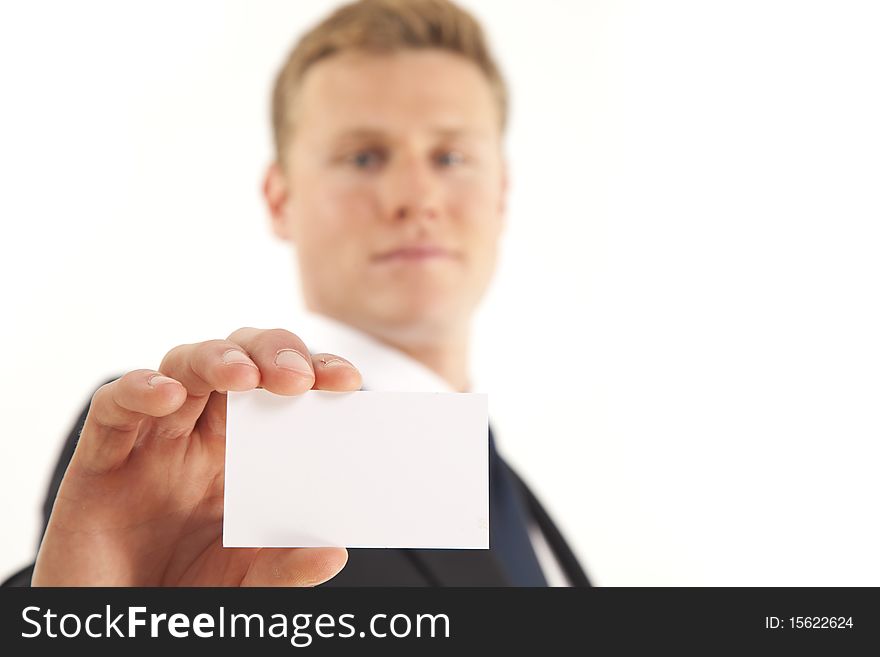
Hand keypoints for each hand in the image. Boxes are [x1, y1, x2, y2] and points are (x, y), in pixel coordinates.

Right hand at [32, 327, 360, 585]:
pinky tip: (167, 396)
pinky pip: (113, 407)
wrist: (118, 631)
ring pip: (181, 367)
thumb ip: (285, 567)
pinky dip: (138, 390)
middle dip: (271, 352)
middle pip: (238, 359)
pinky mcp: (100, 459)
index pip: (284, 390)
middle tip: (297, 378)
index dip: (316, 372)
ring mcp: (151, 441)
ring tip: (244, 375)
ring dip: (214, 358)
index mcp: (245, 453)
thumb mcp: (246, 585)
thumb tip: (333, 554)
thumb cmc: (184, 594)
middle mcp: (201, 437)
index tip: (349, 382)